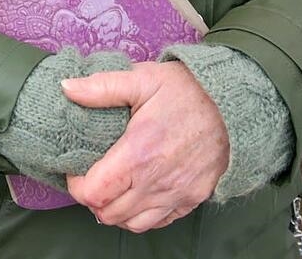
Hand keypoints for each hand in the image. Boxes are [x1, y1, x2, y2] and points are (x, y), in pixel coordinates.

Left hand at [62, 60, 228, 232]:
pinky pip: (159, 222)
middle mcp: (156, 181)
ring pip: (132, 223)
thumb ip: (102, 87)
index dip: (76, 184)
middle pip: (108, 213)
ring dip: (116, 210)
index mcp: (138, 153)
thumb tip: (66, 87)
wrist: (235, 103)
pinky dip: (142, 215)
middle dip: (92, 198)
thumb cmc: (189, 90)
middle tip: (93, 175)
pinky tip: (139, 194)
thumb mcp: (143, 78)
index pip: (92, 192)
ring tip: (114, 187)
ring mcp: (176, 194)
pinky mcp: (193, 198)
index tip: (77, 167)